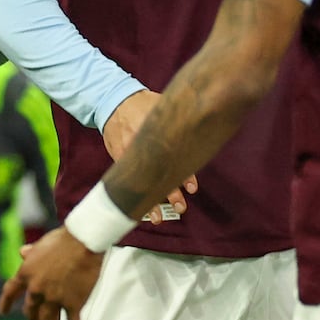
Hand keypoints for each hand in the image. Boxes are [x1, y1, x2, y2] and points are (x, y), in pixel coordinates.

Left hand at [0, 227, 102, 319]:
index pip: (10, 291)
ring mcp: (53, 298)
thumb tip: (22, 252)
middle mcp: (36, 289)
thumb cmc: (65, 238)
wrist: (84, 240)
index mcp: (26, 273)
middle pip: (30, 312)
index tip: (3, 312)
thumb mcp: (43, 244)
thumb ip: (32, 252)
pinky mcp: (72, 303)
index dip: (6, 303)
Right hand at [102, 91, 198, 222]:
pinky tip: (138, 209)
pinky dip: (134, 194)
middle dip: (169, 193)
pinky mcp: (118, 159)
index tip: (192, 188)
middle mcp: (142, 145)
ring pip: (141, 182)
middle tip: (181, 207)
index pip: (174, 158)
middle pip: (158, 174)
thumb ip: (180, 118)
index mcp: (156, 131)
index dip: (184, 175)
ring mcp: (128, 154)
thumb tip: (205, 124)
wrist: (114, 101)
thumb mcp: (163, 105)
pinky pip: (127, 180)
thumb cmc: (145, 104)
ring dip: (148, 201)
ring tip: (158, 218)